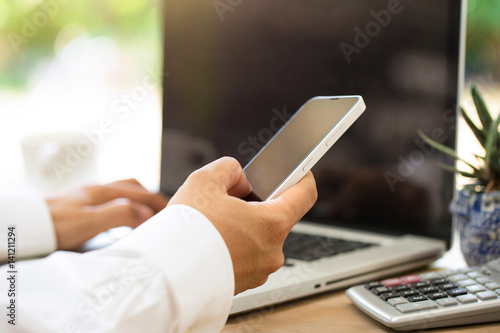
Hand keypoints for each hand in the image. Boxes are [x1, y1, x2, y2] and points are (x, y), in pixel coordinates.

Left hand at [46, 179, 168, 250]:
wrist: (23, 224)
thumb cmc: (54, 226)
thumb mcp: (90, 222)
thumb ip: (120, 215)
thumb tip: (147, 215)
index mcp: (104, 192)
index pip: (141, 194)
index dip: (159, 204)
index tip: (172, 214)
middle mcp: (97, 188)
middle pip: (133, 186)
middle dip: (152, 196)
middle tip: (164, 210)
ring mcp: (86, 193)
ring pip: (120, 189)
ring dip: (137, 196)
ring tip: (145, 209)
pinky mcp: (76, 200)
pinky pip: (107, 196)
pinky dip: (122, 200)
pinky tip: (116, 210)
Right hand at [168, 157, 316, 293]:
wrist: (165, 276)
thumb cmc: (186, 233)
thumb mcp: (204, 181)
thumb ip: (228, 170)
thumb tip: (238, 179)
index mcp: (272, 224)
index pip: (305, 194)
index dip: (302, 176)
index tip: (298, 171)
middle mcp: (272, 251)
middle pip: (275, 216)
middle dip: (254, 203)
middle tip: (227, 199)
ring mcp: (259, 271)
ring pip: (259, 237)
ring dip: (243, 226)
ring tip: (213, 223)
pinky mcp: (244, 284)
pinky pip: (246, 257)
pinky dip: (234, 246)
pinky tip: (211, 242)